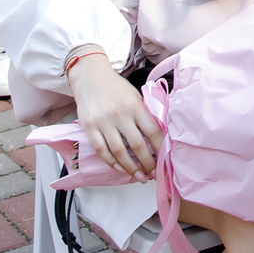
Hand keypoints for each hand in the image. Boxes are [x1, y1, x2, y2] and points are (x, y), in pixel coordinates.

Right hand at [70, 52, 166, 181]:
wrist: (90, 75)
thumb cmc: (115, 87)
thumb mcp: (134, 96)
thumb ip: (143, 114)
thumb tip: (157, 137)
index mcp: (135, 105)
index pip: (152, 131)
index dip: (160, 149)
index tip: (165, 160)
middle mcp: (120, 114)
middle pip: (137, 145)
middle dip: (147, 163)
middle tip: (153, 173)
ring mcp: (103, 122)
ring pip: (119, 152)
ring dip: (131, 168)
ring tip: (139, 176)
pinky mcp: (89, 127)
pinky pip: (101, 150)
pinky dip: (112, 163)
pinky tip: (120, 169)